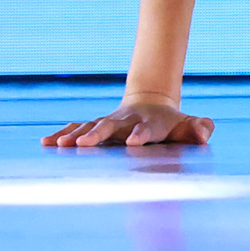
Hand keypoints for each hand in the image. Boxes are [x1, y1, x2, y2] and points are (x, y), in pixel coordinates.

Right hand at [44, 100, 212, 149]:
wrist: (150, 106)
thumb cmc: (172, 125)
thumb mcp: (188, 126)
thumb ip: (199, 129)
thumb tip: (204, 134)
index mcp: (150, 124)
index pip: (146, 129)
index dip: (141, 135)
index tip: (133, 143)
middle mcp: (125, 122)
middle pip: (110, 126)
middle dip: (98, 134)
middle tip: (85, 144)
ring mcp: (109, 123)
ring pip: (89, 126)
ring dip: (75, 135)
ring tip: (60, 144)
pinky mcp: (95, 127)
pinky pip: (76, 129)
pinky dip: (62, 134)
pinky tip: (45, 142)